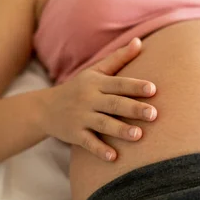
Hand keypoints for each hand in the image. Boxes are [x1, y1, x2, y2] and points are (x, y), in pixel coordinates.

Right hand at [40, 38, 157, 161]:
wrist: (45, 108)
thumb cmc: (79, 88)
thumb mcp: (95, 71)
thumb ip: (118, 58)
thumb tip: (139, 41)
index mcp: (96, 83)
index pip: (119, 84)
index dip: (135, 86)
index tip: (153, 89)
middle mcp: (89, 99)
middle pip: (114, 104)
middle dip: (134, 109)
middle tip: (154, 114)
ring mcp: (81, 117)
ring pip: (103, 124)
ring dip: (120, 130)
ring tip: (139, 135)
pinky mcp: (75, 135)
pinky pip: (88, 143)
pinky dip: (100, 150)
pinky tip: (114, 157)